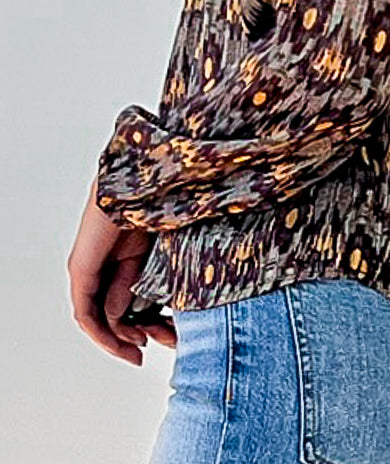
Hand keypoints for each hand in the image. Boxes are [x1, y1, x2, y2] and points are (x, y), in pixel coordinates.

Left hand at [67, 178, 176, 364]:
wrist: (143, 182)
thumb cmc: (155, 206)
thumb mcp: (153, 257)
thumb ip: (142, 284)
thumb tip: (130, 315)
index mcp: (120, 259)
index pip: (126, 301)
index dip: (145, 324)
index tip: (164, 337)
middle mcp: (99, 267)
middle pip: (110, 314)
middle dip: (133, 335)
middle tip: (154, 347)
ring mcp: (87, 270)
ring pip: (96, 319)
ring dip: (118, 339)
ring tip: (140, 351)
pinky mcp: (81, 270)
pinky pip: (86, 312)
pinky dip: (101, 332)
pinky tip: (120, 342)